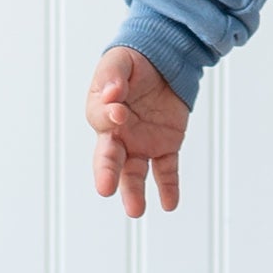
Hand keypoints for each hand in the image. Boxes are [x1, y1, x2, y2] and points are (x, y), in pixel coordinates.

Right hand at [86, 45, 190, 215]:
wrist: (161, 63)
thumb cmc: (131, 65)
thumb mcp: (119, 62)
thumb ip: (113, 76)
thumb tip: (114, 94)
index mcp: (102, 114)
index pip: (102, 120)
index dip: (110, 116)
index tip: (119, 111)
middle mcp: (119, 135)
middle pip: (111, 159)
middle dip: (107, 174)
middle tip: (105, 189)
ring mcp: (142, 143)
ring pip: (135, 173)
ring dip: (134, 191)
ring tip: (135, 210)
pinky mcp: (165, 146)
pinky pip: (166, 170)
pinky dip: (168, 187)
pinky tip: (170, 203)